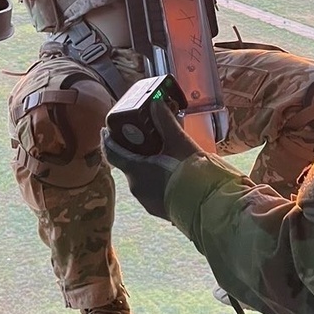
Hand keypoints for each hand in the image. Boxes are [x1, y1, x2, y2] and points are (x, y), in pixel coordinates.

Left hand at [102, 102, 201, 218]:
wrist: (208, 204)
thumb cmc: (191, 173)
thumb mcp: (179, 143)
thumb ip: (165, 123)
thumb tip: (155, 104)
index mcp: (135, 170)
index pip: (112, 153)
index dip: (107, 140)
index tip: (105, 130)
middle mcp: (136, 187)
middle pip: (128, 164)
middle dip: (133, 151)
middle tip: (142, 137)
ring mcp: (147, 201)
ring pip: (141, 178)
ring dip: (145, 165)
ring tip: (159, 154)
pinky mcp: (159, 209)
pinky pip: (151, 189)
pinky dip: (154, 178)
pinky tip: (168, 173)